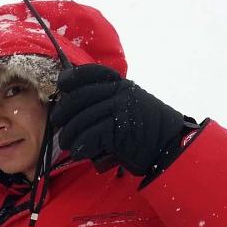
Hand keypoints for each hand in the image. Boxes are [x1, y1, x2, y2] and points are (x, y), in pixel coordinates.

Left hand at [51, 64, 185, 175]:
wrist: (168, 146)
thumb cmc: (143, 130)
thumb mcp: (127, 106)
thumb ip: (105, 100)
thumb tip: (70, 104)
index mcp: (120, 84)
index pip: (90, 73)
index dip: (71, 78)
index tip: (62, 86)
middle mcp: (120, 92)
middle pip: (78, 97)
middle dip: (62, 113)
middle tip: (57, 124)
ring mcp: (121, 108)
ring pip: (81, 120)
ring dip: (69, 136)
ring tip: (67, 145)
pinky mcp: (121, 128)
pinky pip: (90, 136)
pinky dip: (80, 148)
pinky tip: (79, 153)